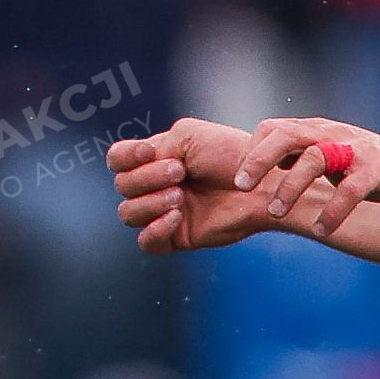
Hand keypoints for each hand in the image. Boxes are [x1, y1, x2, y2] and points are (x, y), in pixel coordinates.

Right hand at [109, 120, 277, 253]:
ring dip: (149, 202)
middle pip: (122, 185)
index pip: (118, 160)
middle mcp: (156, 186)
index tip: (150, 151)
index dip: (126, 157)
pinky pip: (147, 242)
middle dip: (147, 177)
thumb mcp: (188, 136)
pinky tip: (176, 216)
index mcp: (155, 159)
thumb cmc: (232, 156)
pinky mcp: (178, 237)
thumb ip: (156, 147)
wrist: (261, 185)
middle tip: (180, 172)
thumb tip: (141, 169)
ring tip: (179, 196)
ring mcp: (165, 212)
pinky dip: (155, 229)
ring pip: (128, 213)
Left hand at [230, 117, 379, 231]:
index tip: (238, 179)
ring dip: (289, 187)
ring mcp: (358, 151)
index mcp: (321, 131)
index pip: (275, 129)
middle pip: (287, 135)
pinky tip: (322, 230)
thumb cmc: (378, 173)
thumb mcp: (336, 163)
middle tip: (241, 187)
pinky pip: (350, 190)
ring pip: (314, 158)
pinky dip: (333, 211)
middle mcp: (335, 134)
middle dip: (258, 160)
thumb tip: (271, 171)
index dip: (252, 151)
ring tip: (275, 212)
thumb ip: (307, 162)